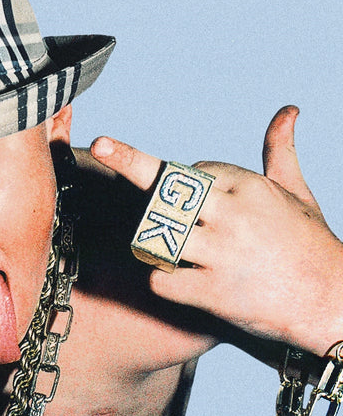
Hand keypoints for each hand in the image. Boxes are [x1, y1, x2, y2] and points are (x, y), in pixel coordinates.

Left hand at [90, 106, 342, 354]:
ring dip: (150, 240)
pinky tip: (183, 282)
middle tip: (96, 145)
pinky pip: (159, 279)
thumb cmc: (309, 247)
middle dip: (128, 163)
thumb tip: (288, 111)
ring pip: (153, 234)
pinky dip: (162, 280)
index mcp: (251, 188)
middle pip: (162, 188)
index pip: (190, 173)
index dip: (184, 185)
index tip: (193, 200)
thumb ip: (280, 152)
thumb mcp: (297, 194)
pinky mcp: (211, 292)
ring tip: (174, 250)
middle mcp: (233, 216)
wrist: (331, 304)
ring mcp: (220, 254)